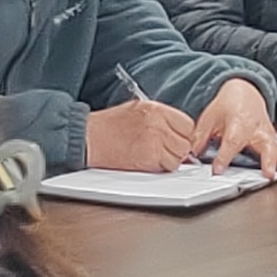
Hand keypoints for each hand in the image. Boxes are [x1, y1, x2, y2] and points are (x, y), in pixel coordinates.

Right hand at [84, 98, 199, 171]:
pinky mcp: (149, 158)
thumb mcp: (137, 110)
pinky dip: (161, 168)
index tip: (176, 140)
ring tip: (152, 155)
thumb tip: (178, 131)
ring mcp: (154, 141)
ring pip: (179, 157)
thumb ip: (160, 118)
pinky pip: (167, 167)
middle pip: (185, 142)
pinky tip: (147, 161)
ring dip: (170, 160)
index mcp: (155, 108)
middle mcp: (158, 123)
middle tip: (163, 150)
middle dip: (177, 149)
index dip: (183, 135)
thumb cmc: (108, 126)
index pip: (187, 124)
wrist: (89, 138)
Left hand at [195, 82, 276, 179]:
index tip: (219, 170)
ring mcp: (268, 135)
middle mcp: (256, 130)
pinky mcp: (275, 140)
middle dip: (267, 161)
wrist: (243, 91)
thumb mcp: (208, 117)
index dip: (224, 157)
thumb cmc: (228, 105)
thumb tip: (189, 154)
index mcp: (238, 122)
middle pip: (264, 146)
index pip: (231, 142)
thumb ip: (199, 137)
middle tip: (268, 174)